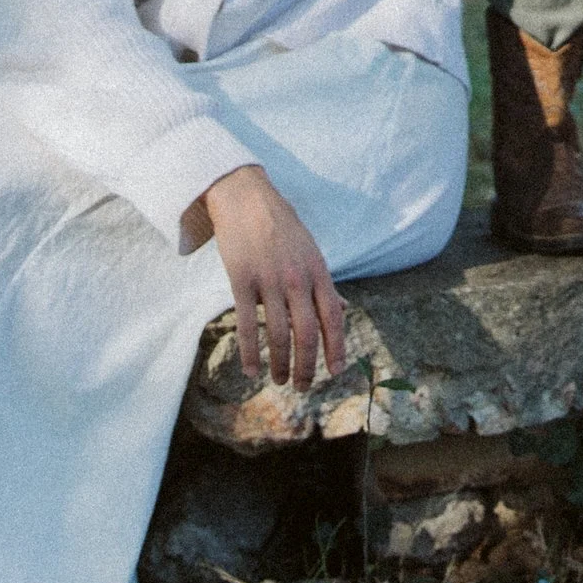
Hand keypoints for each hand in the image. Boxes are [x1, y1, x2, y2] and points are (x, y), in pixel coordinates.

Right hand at [198, 164, 348, 388]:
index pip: (333, 317)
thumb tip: (340, 310)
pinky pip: (248, 326)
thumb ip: (322, 282)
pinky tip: (251, 370)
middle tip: (302, 386)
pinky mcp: (242, 281)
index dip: (337, 347)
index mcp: (317, 271)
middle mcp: (297, 278)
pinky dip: (250, 353)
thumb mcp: (310, 249)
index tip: (336, 372)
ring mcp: (269, 280)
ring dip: (280, 364)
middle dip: (306, 367)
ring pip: (278, 335)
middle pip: (307, 334)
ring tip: (279, 380)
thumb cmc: (280, 225)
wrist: (245, 196)